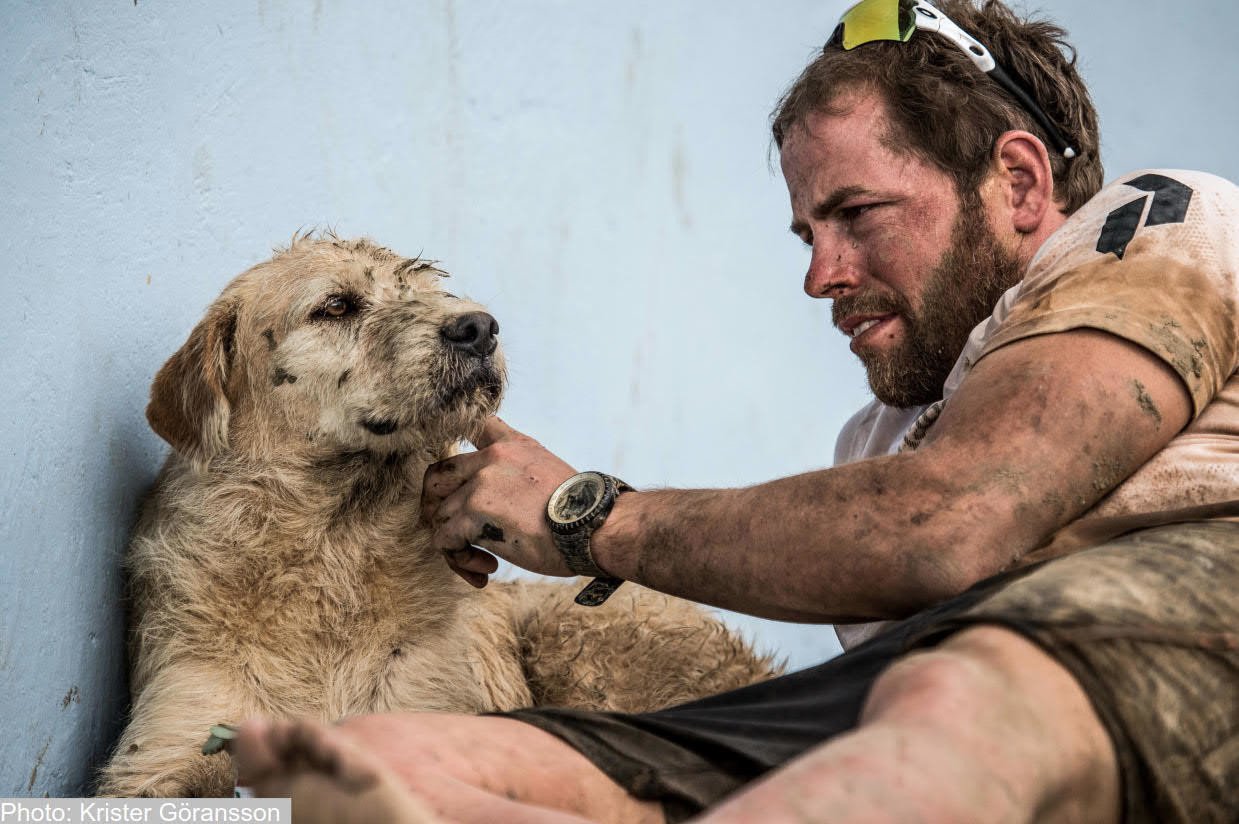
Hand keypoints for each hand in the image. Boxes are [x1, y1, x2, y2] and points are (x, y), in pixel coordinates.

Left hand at [421, 417, 576, 586]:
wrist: (596, 527)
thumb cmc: (579, 513)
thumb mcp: (549, 472)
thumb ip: (519, 470)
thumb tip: (497, 496)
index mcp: (511, 446)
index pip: (471, 425)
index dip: (458, 444)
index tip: (454, 478)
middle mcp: (491, 459)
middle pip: (436, 477)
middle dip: (437, 508)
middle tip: (456, 533)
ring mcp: (479, 484)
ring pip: (439, 516)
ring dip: (456, 545)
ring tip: (483, 562)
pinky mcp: (473, 513)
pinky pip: (444, 540)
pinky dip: (459, 560)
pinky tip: (486, 570)